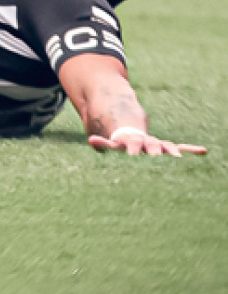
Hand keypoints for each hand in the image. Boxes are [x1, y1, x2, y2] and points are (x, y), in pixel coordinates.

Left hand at [89, 129, 205, 156]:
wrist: (131, 136)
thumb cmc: (121, 146)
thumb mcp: (111, 144)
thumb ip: (103, 143)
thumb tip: (91, 140)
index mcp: (133, 142)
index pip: (133, 144)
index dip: (132, 149)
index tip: (132, 155)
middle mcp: (147, 142)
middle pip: (151, 145)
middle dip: (154, 150)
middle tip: (156, 156)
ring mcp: (158, 145)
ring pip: (167, 146)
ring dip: (173, 150)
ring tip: (179, 157)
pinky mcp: (167, 148)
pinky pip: (181, 148)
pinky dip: (190, 150)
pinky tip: (202, 151)